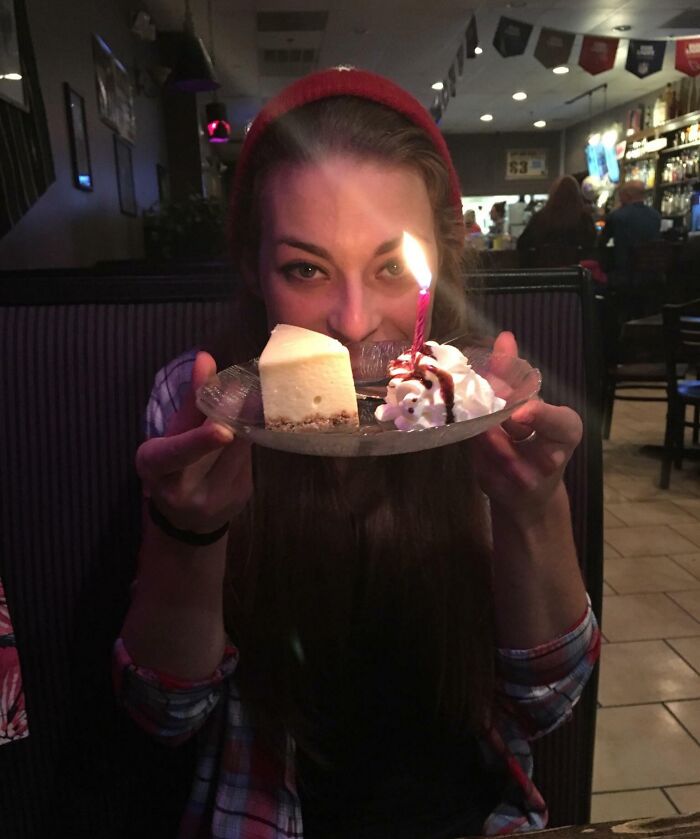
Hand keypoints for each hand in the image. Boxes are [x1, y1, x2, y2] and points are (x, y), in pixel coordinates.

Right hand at [135, 352, 252, 532]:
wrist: (186, 522)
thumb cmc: (170, 469)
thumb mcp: (169, 435)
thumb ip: (190, 400)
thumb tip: (205, 358)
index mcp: (156, 469)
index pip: (178, 453)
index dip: (200, 440)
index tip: (223, 430)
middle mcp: (186, 491)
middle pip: (222, 445)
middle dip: (233, 416)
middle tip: (241, 389)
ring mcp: (217, 500)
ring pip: (242, 450)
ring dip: (242, 428)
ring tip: (236, 418)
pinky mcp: (242, 498)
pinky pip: (250, 459)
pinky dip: (246, 445)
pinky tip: (236, 445)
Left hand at [470, 332, 581, 515]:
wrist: (525, 493)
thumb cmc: (528, 441)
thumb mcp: (526, 406)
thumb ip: (514, 375)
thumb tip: (505, 337)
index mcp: (566, 430)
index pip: (562, 423)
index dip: (540, 416)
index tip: (519, 411)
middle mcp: (552, 458)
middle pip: (521, 440)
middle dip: (498, 421)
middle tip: (479, 406)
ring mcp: (526, 479)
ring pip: (497, 451)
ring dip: (480, 434)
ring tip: (468, 417)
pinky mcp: (501, 489)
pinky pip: (480, 464)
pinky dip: (472, 448)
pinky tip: (464, 435)